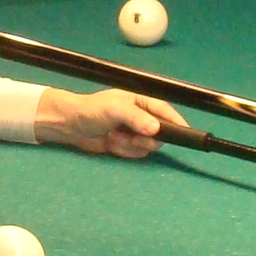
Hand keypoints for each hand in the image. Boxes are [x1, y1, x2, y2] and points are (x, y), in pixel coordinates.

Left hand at [35, 89, 186, 158]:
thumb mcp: (115, 109)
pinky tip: (111, 144)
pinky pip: (135, 154)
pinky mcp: (125, 146)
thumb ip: (136, 118)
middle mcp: (140, 117)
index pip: (164, 111)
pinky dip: (124, 152)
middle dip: (145, 138)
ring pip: (147, 146)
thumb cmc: (92, 110)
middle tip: (131, 137)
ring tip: (114, 137)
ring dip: (131, 145)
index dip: (176, 121)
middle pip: (159, 133)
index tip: (185, 132)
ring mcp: (133, 133)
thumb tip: (157, 129)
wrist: (69, 125)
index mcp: (141, 102)